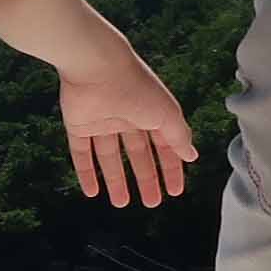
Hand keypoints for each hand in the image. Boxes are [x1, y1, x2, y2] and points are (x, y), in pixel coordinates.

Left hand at [58, 51, 197, 208]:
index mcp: (151, 112)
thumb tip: (192, 156)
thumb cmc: (137, 87)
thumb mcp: (166, 114)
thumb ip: (179, 136)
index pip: (164, 146)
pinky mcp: (78, 125)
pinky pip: (81, 153)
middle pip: (138, 154)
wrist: (96, 66)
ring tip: (122, 204)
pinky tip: (92, 193)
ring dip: (116, 180)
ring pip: (109, 157)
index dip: (170, 168)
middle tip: (152, 203)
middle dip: (146, 178)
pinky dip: (86, 172)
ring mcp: (101, 121)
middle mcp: (127, 118)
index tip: (174, 191)